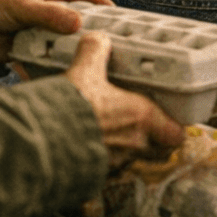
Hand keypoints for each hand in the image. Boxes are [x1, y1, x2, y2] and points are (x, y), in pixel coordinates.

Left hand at [0, 0, 112, 64]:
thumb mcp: (21, 5)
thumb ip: (49, 15)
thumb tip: (79, 24)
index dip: (104, 5)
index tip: (121, 20)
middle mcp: (51, 6)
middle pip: (81, 18)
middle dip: (92, 31)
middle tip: (109, 44)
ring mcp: (44, 28)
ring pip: (68, 40)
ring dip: (73, 49)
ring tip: (89, 61)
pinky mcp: (35, 47)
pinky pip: (52, 55)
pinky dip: (57, 62)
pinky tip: (65, 70)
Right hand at [62, 32, 184, 168]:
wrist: (40, 144)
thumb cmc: (69, 110)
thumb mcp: (83, 71)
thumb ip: (94, 52)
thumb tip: (98, 39)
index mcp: (141, 118)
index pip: (176, 133)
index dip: (174, 127)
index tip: (169, 119)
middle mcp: (134, 145)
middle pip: (159, 151)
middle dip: (155, 142)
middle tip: (145, 129)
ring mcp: (114, 164)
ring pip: (132, 161)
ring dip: (126, 151)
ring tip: (111, 135)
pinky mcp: (93, 177)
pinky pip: (106, 171)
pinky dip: (101, 162)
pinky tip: (88, 148)